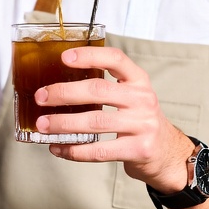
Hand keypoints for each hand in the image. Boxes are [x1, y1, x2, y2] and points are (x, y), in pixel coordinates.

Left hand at [33, 45, 195, 191]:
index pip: (115, 59)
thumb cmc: (139, 122)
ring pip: (95, 121)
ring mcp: (142, 125)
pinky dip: (74, 151)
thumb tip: (58, 85)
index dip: (90, 55)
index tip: (65, 57)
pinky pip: (99, 151)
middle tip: (41, 96)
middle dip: (64, 93)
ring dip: (64, 123)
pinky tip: (58, 148)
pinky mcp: (138, 150)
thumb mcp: (132, 97)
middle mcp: (143, 99)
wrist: (167, 153)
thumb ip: (106, 88)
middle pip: (98, 90)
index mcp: (138, 81)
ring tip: (43, 124)